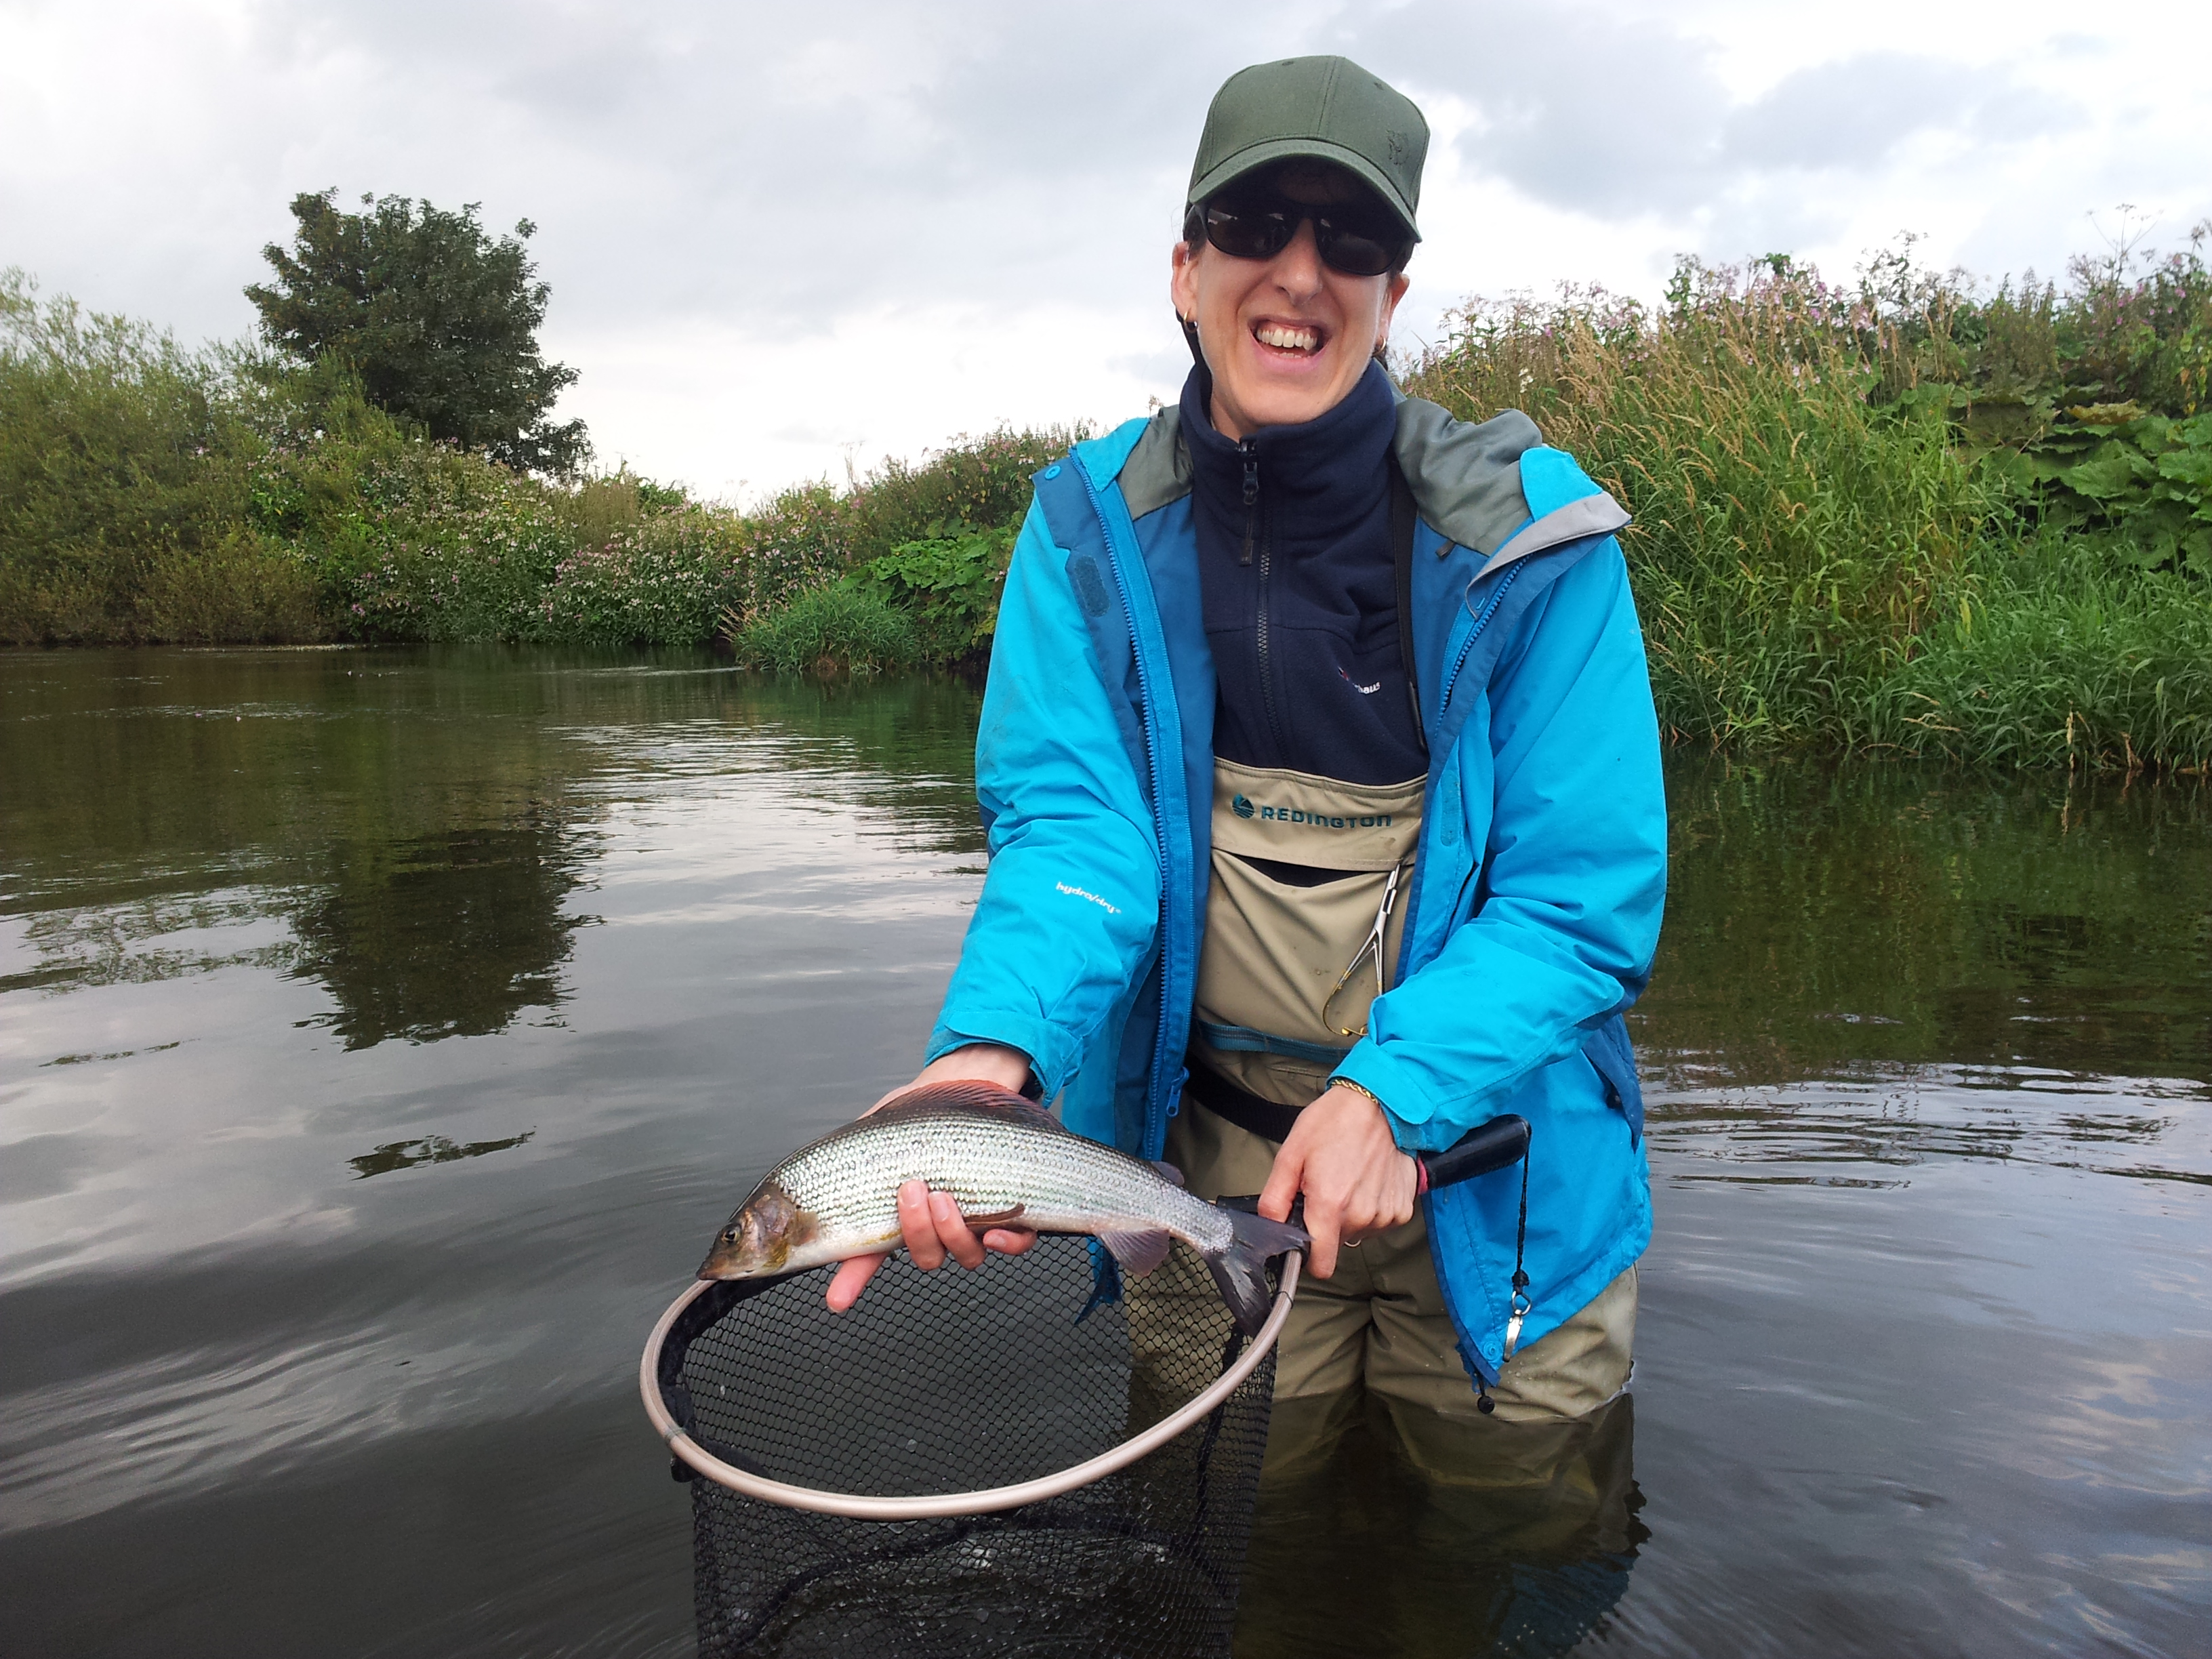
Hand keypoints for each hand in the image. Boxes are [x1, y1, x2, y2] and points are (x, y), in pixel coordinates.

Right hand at [826, 1045, 1039, 1310]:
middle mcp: (937, 1226)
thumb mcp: (875, 1130)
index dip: (852, 1282)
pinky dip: (1008, 1243)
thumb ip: (853, 1155)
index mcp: (897, 1215)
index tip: (837, 1300)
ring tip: (944, 1195)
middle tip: (912, 1190)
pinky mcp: (1013, 1210)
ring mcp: (975, 1220)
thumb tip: (826, 1169)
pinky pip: (1017, 1244)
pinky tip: (997, 1231)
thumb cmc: (917, 1111)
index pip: (868, 1258)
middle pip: (926, 1257)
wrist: (963, 1083)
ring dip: (951, 1231)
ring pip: (966, 1254)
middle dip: (916, 1229)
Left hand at [1258, 1083, 1417, 1279]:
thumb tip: (1268, 1228)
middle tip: (1326, 1187)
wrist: (1381, 1103)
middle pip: (1336, 1244)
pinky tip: (1368, 1181)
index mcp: (1330, 1205)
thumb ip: (1275, 1198)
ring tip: (1349, 1179)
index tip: (1305, 1239)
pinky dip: (1371, 1207)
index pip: (1321, 1266)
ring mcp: (1385, 1215)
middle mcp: (1361, 1216)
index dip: (1308, 1257)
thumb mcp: (1292, 1154)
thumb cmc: (1334, 1123)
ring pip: (1358, 1233)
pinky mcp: (1403, 1209)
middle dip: (1327, 1223)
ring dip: (1350, 1214)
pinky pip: (1379, 1222)